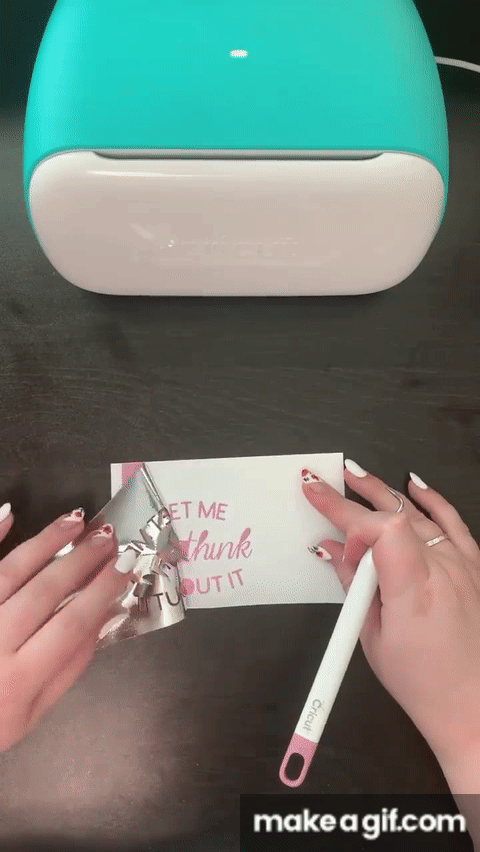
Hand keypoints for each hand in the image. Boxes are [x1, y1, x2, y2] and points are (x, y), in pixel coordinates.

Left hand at [0, 502, 132, 750]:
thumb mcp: (29, 717)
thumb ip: (66, 672)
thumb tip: (101, 623)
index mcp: (18, 679)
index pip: (71, 624)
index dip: (102, 591)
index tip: (126, 565)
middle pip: (45, 591)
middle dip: (81, 560)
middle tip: (108, 536)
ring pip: (11, 570)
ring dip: (46, 541)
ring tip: (75, 520)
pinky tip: (11, 513)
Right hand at [302, 463, 479, 788]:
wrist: (472, 703)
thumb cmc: (424, 681)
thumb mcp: (372, 637)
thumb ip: (352, 585)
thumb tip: (330, 551)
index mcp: (413, 590)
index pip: (382, 528)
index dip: (348, 517)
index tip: (324, 515)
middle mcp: (442, 569)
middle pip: (393, 513)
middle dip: (352, 495)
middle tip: (323, 483)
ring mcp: (461, 564)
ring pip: (418, 512)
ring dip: (382, 492)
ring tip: (354, 477)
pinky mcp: (473, 566)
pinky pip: (451, 520)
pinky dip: (431, 499)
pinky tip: (412, 485)